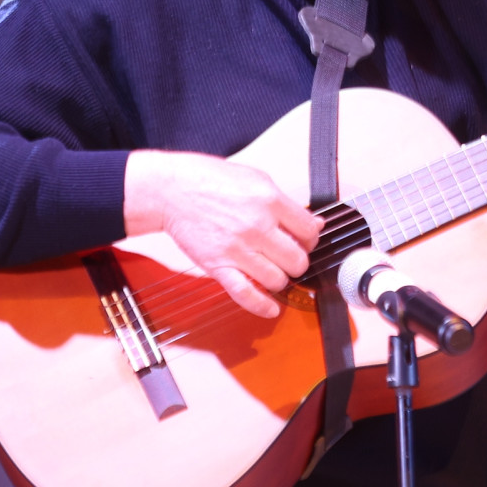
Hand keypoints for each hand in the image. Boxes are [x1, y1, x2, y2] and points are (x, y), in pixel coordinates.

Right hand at [124, 150, 322, 318]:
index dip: (310, 239)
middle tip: (288, 257)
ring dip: (279, 280)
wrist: (170, 190)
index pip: (309, 231)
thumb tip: (315, 223)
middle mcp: (257, 225)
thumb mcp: (256, 178)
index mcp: (270, 200)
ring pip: (277, 280)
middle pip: (297, 260)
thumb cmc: (209, 180)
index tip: (303, 241)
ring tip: (272, 271)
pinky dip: (262, 306)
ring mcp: (237, 248)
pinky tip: (271, 308)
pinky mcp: (218, 266)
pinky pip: (246, 294)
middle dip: (297, 262)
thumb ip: (286, 202)